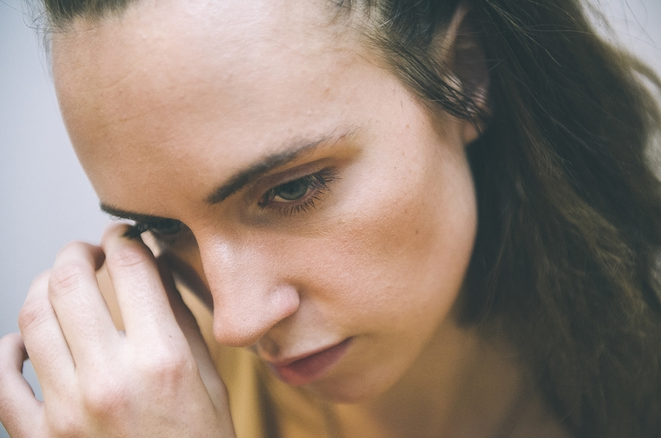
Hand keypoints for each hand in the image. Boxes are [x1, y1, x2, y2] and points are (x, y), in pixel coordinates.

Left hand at [0, 224, 234, 437]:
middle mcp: (109, 378)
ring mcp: (66, 410)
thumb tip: (155, 271)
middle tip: (87, 250)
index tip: (127, 236)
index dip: (128, 240)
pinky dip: (7, 349)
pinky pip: (4, 380)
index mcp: (162, 360)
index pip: (133, 271)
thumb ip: (178, 320)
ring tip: (59, 283)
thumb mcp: (209, 379)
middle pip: (70, 284)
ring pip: (32, 321)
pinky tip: (23, 338)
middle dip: (76, 253)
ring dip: (42, 288)